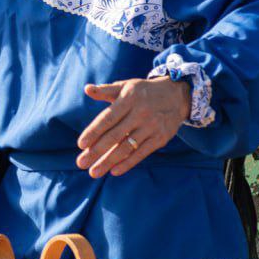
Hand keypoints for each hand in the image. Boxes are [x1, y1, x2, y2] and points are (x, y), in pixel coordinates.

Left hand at [76, 76, 190, 177]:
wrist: (178, 95)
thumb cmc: (144, 92)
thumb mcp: (126, 86)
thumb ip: (106, 90)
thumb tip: (87, 89)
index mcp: (129, 99)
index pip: (107, 118)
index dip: (93, 132)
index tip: (80, 145)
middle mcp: (140, 113)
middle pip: (114, 136)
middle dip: (96, 151)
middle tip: (81, 163)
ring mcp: (151, 127)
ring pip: (126, 147)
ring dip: (108, 161)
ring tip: (94, 172)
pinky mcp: (160, 138)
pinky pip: (142, 153)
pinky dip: (128, 163)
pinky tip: (114, 171)